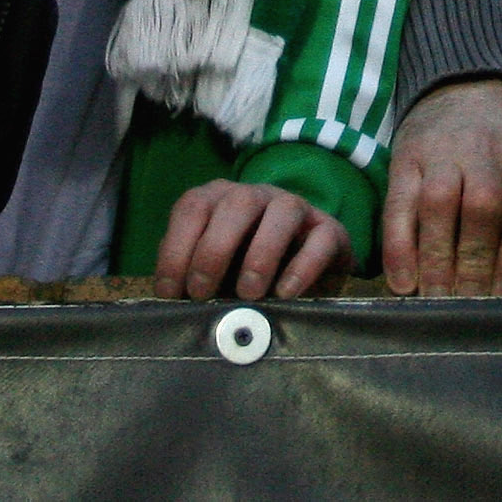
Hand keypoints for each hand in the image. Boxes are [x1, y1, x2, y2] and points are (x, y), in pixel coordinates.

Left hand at [151, 179, 350, 299]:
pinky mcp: (330, 230)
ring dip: (261, 252)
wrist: (302, 276)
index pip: (193, 207)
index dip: (177, 247)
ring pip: (283, 210)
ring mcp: (297, 208)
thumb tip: (175, 306)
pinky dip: (303, 266)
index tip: (171, 293)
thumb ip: (195, 280)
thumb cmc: (242, 275)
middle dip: (214, 249)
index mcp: (220, 200)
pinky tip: (285, 294)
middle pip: (237, 202)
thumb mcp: (213, 275)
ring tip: (248, 293)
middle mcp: (257, 195)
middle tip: (203, 293)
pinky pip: (322, 238)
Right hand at [380, 79, 501, 295]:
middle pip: (483, 208)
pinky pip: (398, 204)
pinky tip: (403, 282)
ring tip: (438, 301)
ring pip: (440, 205)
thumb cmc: (499, 141)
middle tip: (469, 309)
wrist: (458, 85)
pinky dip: (399, 247)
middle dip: (476, 266)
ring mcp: (440, 151)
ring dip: (438, 260)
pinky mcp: (404, 157)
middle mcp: (482, 148)